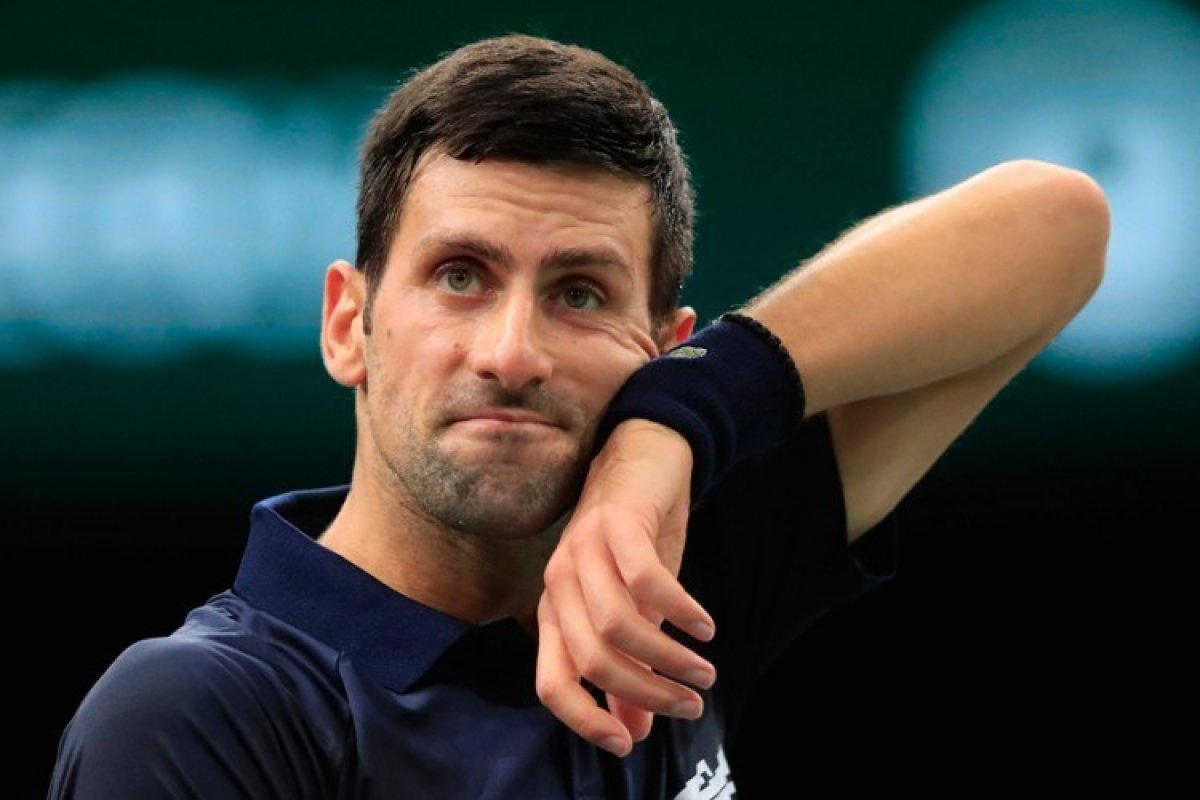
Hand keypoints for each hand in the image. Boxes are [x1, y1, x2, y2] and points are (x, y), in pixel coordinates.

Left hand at [535, 419, 716, 756]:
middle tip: (692, 704)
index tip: (628, 746)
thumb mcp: (632, 612)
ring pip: (617, 626)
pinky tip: (704, 624)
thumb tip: (635, 733)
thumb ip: (627, 673)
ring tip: (705, 671)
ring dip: (667, 657)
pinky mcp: (616, 523)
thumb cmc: (634, 544)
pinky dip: (679, 610)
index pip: (552, 683)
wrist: (643, 458)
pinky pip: (646, 579)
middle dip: (647, 693)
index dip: (584, 721)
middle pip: (592, 661)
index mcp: (553, 614)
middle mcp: (558, 585)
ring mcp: (583, 551)